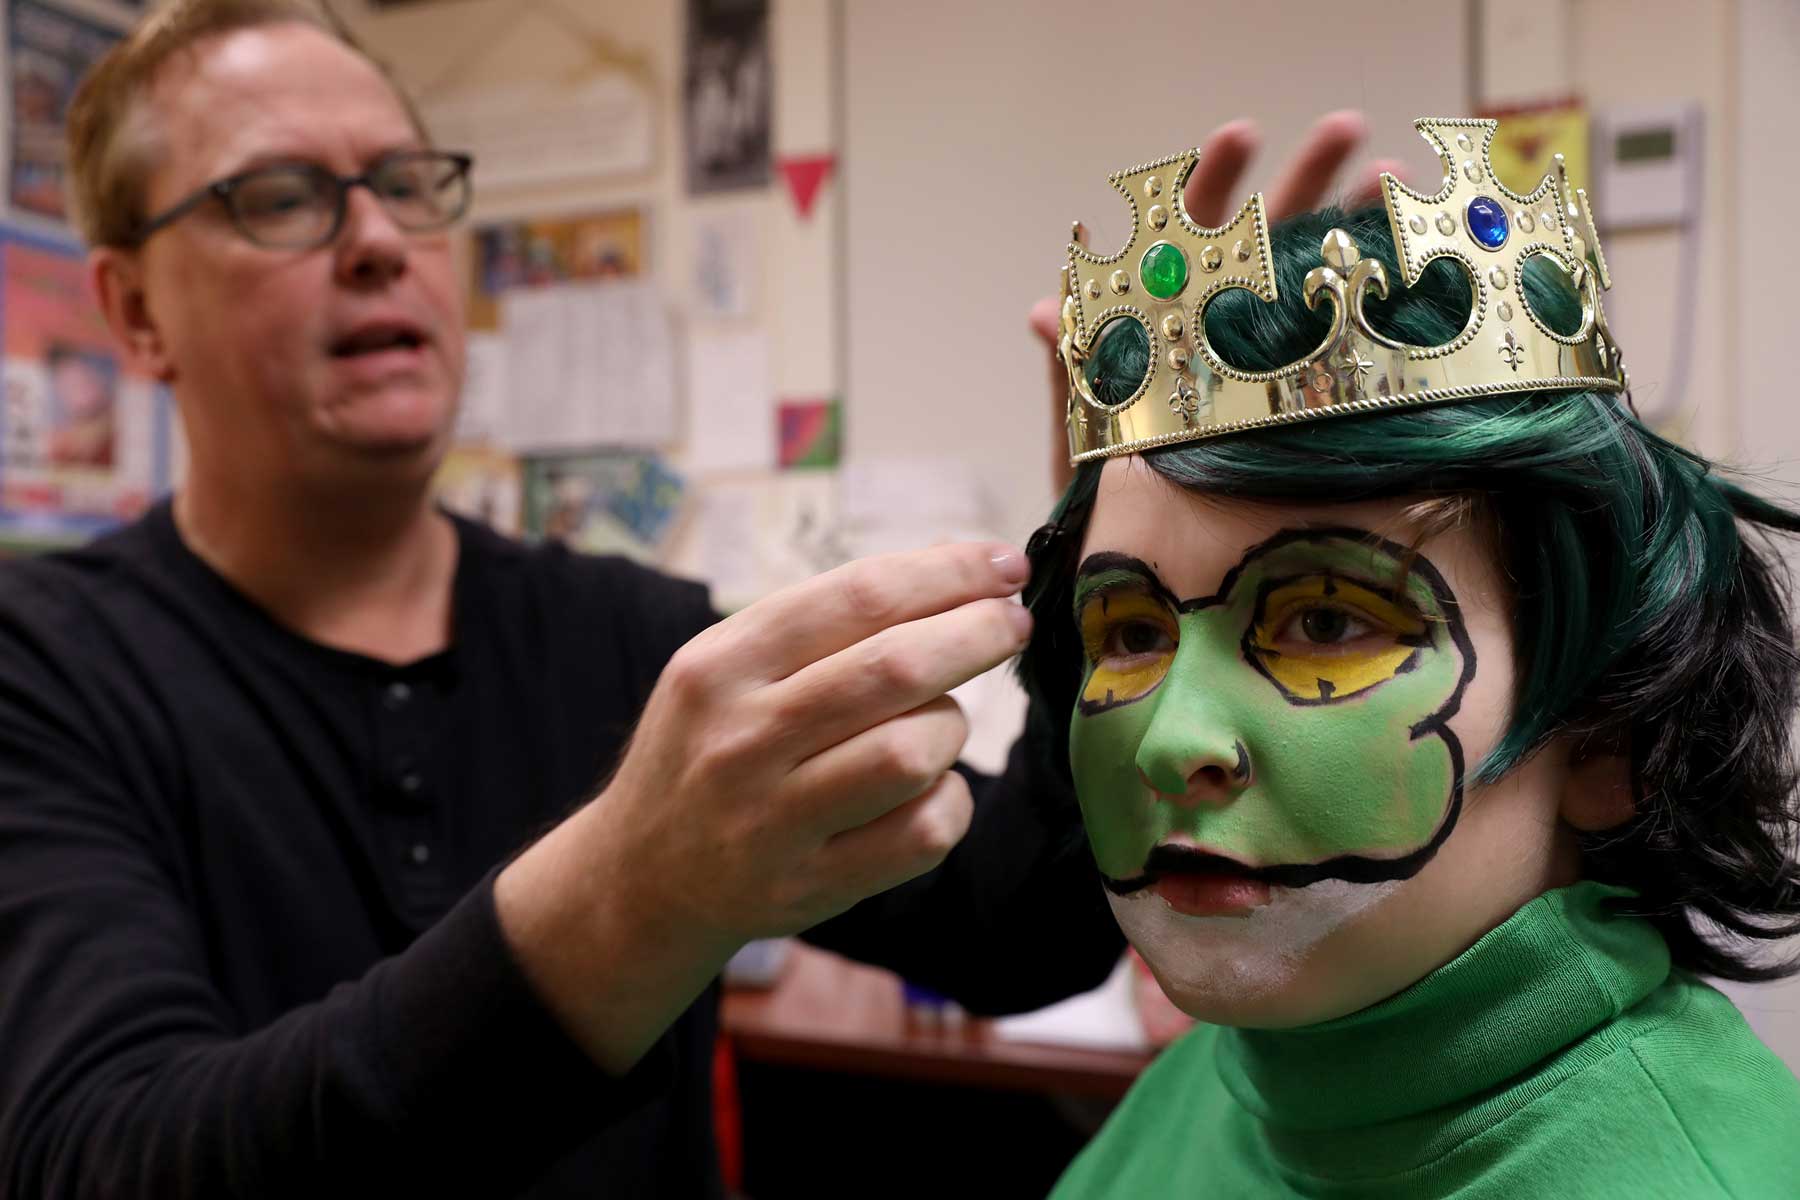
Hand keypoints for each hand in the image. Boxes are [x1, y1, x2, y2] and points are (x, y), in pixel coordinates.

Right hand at [605, 542, 1032, 941]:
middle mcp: (742, 739)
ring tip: (940, 722)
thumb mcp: (727, 668)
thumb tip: (954, 565)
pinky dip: (949, 802)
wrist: (640, 877)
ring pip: (915, 753)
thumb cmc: (709, 749)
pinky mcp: (811, 887)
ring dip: (952, 726)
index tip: (1002, 565)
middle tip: (1011, 623)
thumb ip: (824, 621)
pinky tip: (929, 788)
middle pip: (897, 669)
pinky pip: (923, 832)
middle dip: (977, 634)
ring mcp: (774, 821)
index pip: (856, 598)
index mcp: (720, 666)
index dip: (946, 574)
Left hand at [1033, 110, 1407, 490]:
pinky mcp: (1308, 408)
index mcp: (1167, 333)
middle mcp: (1225, 338)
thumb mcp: (1083, 445)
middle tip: (1347, 130)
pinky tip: (1416, 265)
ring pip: (1317, 282)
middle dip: (1306, 180)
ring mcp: (1271, 369)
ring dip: (1356, 225)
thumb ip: (1074, 376)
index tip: (1243, 137)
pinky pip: (1346, 345)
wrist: (1151, 587)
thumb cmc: (1106, 513)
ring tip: (1395, 180)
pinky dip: (1378, 301)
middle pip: (1266, 241)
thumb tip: (1043, 309)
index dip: (1211, 185)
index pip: (1189, 242)